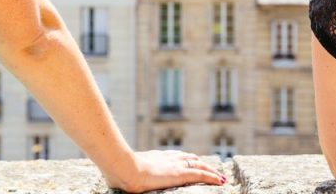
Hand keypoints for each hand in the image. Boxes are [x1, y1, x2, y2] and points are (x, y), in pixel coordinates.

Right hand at [106, 150, 227, 191]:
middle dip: (200, 163)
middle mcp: (168, 158)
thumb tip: (114, 175)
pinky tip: (221, 180)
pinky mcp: (180, 175)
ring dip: (210, 171)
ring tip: (219, 176)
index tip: (191, 159)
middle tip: (209, 167)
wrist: (123, 167)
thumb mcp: (124, 170)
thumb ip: (126, 170)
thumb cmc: (119, 170)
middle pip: (189, 159)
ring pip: (199, 166)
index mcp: (156, 157)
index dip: (185, 158)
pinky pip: (201, 175)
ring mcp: (174, 166)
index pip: (175, 156)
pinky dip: (212, 177)